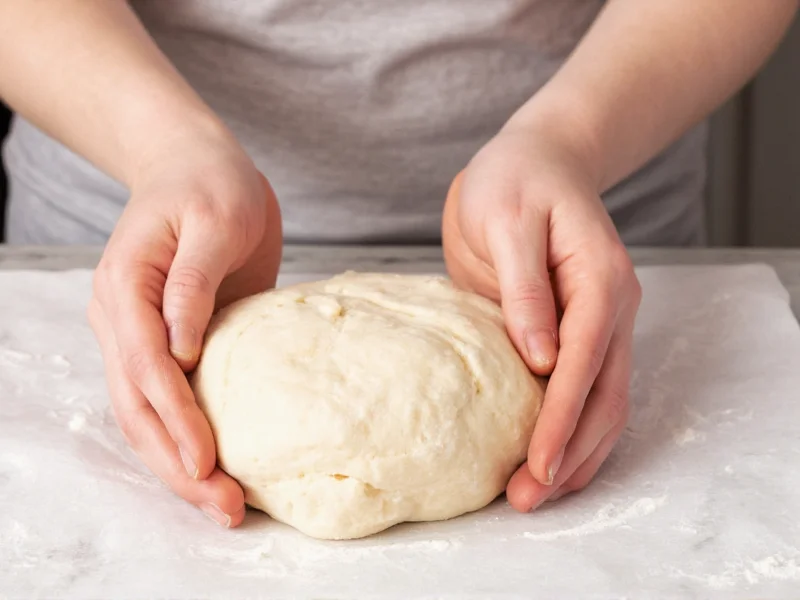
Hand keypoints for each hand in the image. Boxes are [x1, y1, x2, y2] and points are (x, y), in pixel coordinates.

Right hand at [88, 127, 281, 526]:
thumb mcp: (214, 218)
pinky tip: (217, 466)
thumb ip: (194, 282)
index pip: (146, 366)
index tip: (208, 462)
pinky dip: (188, 437)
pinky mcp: (165, 342)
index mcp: (127, 287)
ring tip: (223, 503)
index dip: (176, 419)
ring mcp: (137, 334)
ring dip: (180, 464)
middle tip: (223, 506)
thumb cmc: (210, 184)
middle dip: (176, 463)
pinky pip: (168, 400)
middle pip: (138, 408)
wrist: (195, 166)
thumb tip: (182, 348)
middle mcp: (120, 319)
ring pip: (147, 415)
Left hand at [442, 115, 641, 510]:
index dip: (560, 418)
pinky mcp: (579, 330)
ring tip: (535, 494)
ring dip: (573, 452)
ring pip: (603, 402)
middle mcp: (612, 308)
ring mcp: (602, 322)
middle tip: (526, 498)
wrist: (536, 160)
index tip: (536, 465)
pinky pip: (587, 390)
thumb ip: (525, 288)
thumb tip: (539, 358)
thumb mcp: (510, 220)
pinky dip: (571, 429)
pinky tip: (549, 459)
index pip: (584, 362)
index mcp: (599, 280)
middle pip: (603, 396)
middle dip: (567, 452)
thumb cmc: (516, 181)